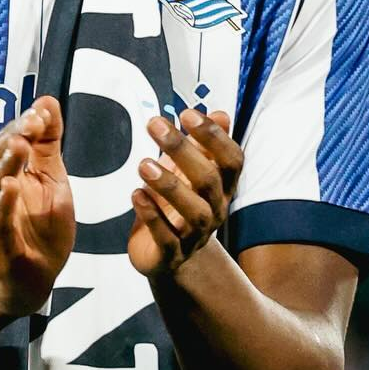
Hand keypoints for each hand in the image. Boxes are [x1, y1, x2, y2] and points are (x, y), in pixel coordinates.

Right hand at [0, 95, 74, 318]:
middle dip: (12, 138)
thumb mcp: (53, 181)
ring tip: (19, 144)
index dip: (22, 125)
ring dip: (5, 164)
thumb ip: (48, 143)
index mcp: (5, 176)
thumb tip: (46, 100)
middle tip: (31, 122)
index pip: (7, 143)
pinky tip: (11, 187)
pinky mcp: (1, 248)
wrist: (30, 283)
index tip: (40, 112)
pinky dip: (2, 205)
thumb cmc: (39, 230)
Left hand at [129, 108, 241, 278]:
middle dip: (183, 150)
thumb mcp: (188, 172)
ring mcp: (195, 235)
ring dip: (169, 185)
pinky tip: (137, 195)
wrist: (167, 256)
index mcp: (222, 187)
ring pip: (194, 212)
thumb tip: (220, 114)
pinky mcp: (172, 255)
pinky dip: (152, 216)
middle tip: (156, 126)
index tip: (188, 114)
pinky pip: (167, 238)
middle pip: (210, 180)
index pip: (231, 160)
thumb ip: (202, 145)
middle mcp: (214, 210)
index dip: (214, 136)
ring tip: (144, 164)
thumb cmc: (176, 206)